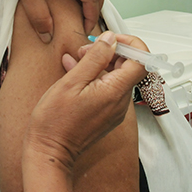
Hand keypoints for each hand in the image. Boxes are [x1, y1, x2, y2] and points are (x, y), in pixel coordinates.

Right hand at [21, 31, 145, 191]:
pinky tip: (74, 71)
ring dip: (99, 63)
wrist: (49, 153)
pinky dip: (94, 76)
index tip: (110, 39)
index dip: (129, 44)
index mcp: (115, 91)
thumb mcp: (71, 82)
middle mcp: (120, 102)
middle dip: (109, 52)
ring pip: (116, 76)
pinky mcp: (106, 115)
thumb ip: (94, 58)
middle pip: (128, 67)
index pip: (141, 60)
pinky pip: (108, 88)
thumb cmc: (55, 121)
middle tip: (85, 50)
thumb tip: (110, 39)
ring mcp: (114, 110)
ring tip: (76, 60)